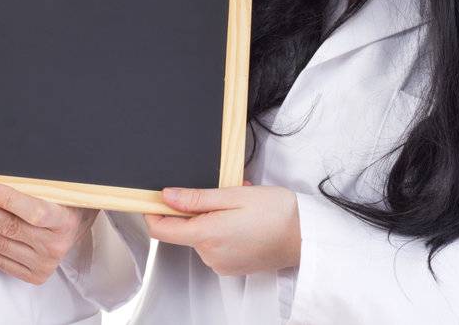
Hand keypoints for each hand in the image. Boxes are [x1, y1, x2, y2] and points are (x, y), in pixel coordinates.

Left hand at [0, 183, 97, 283]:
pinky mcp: (34, 274)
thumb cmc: (66, 202)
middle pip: (10, 228)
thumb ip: (33, 184)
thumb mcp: (58, 188)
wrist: (78, 226)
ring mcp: (44, 262)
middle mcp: (55, 245)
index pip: (34, 211)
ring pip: (0, 244)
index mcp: (64, 221)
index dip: (9, 200)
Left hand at [145, 184, 301, 275]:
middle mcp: (210, 255)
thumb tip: (166, 197)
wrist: (305, 237)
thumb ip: (196, 198)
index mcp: (207, 235)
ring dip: (212, 218)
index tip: (155, 197)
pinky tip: (243, 219)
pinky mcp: (232, 266)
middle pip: (184, 230)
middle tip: (222, 192)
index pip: (161, 229)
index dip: (153, 212)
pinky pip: (216, 245)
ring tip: (239, 204)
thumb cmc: (276, 213)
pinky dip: (223, 230)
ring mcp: (221, 264)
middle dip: (196, 208)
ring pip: (201, 235)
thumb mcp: (234, 195)